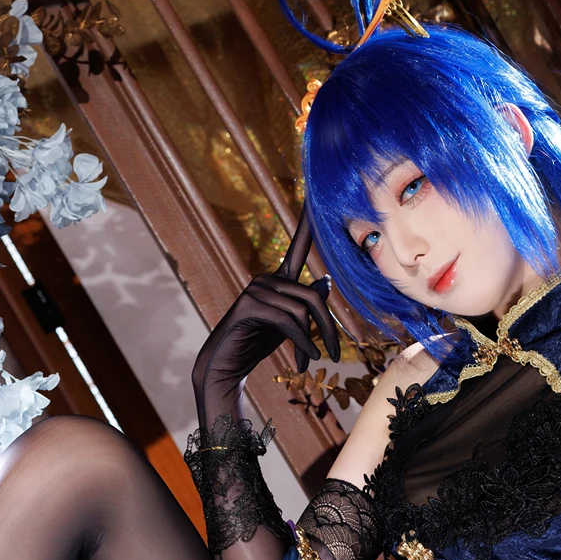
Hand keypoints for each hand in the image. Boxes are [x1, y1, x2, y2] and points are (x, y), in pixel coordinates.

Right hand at [191, 210, 340, 432]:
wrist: (224, 367)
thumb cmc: (256, 344)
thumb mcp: (289, 324)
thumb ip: (305, 304)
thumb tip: (325, 282)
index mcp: (278, 279)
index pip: (299, 246)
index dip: (309, 222)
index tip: (316, 193)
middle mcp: (266, 278)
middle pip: (312, 296)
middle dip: (328, 327)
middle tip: (336, 354)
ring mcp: (255, 289)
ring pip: (302, 311)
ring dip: (313, 341)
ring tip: (315, 361)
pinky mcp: (249, 306)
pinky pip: (289, 321)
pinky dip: (302, 343)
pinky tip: (305, 362)